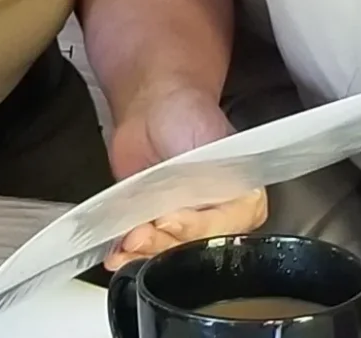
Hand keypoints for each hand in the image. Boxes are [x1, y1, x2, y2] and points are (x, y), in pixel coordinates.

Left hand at [105, 86, 267, 270]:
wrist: (154, 104)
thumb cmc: (189, 116)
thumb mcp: (209, 144)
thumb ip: (207, 182)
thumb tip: (188, 211)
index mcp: (242, 202)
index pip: (219, 229)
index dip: (192, 228)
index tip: (168, 218)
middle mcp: (216, 220)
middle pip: (191, 249)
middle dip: (162, 244)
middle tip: (141, 231)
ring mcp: (182, 225)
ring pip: (166, 255)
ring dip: (143, 252)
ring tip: (128, 240)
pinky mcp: (154, 227)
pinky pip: (144, 251)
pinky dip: (128, 255)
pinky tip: (117, 254)